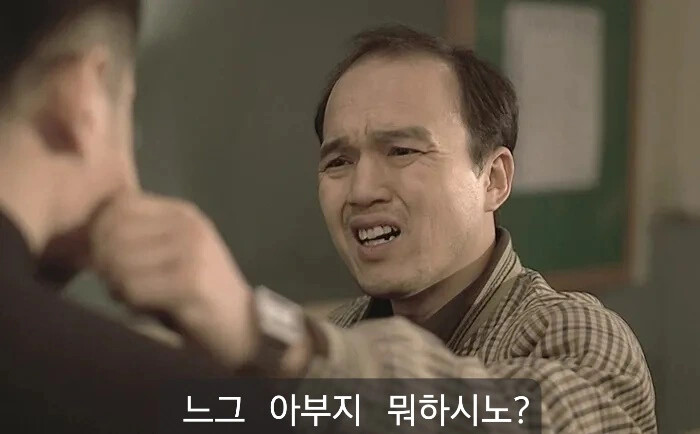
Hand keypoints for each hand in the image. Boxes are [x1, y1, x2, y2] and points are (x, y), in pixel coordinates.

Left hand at [90, 192, 258, 368]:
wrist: (241, 325)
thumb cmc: (200, 291)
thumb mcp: (174, 251)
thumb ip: (141, 235)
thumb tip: (90, 234)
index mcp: (183, 213)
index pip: (119, 204)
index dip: (100, 230)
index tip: (104, 256)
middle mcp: (188, 226)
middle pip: (114, 231)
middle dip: (102, 261)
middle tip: (113, 282)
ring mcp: (192, 252)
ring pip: (119, 261)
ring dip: (116, 284)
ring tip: (130, 295)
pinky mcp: (190, 283)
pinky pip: (133, 287)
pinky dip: (129, 301)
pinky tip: (142, 306)